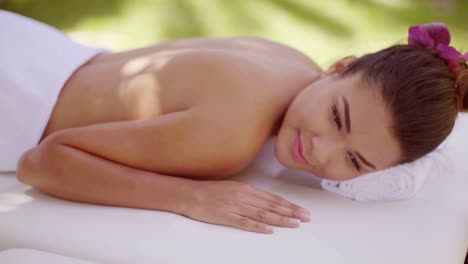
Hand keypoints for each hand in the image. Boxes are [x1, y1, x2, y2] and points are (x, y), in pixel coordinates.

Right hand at [182, 180, 310, 233]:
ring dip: (280, 219)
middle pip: (271, 206)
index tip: (301, 211)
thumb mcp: (233, 188)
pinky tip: (269, 230)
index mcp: (246, 188)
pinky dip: (257, 227)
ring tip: (294, 224)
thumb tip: (267, 202)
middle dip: (290, 212)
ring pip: (262, 214)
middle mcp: (243, 196)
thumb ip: (250, 195)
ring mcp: (234, 206)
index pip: (272, 198)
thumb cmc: (211, 191)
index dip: (289, 205)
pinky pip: (244, 222)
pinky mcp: (225, 216)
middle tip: (305, 218)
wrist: (190, 194)